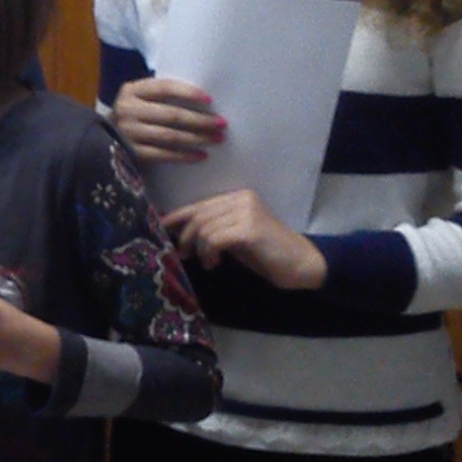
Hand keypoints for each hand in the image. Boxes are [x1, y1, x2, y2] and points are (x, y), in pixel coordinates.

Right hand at [111, 76, 222, 165]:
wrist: (104, 139)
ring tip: (216, 139)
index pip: (164, 87)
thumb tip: (203, 99)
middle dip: (200, 120)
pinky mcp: (130, 153)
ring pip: (169, 136)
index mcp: (131, 90)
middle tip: (221, 124)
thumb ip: (161, 95)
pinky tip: (201, 156)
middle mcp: (127, 110)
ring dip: (197, 138)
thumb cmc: (134, 115)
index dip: (188, 92)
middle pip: (171, 114)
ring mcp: (127, 132)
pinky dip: (184, 156)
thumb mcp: (140, 99)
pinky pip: (162, 154)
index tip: (210, 99)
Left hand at [163, 188, 325, 289]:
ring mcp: (247, 211)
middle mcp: (241, 199)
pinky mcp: (250, 229)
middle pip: (198, 215)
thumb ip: (213, 228)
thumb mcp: (234, 236)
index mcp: (237, 197)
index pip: (199, 205)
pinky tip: (215, 263)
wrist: (300, 264)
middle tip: (182, 255)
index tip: (161, 230)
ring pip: (203, 228)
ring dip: (198, 249)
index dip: (176, 217)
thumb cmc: (266, 252)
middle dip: (184, 237)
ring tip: (207, 262)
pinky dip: (208, 253)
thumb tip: (179, 232)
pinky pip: (214, 238)